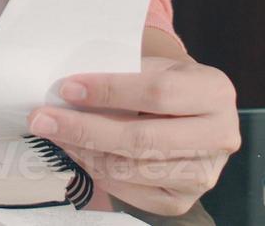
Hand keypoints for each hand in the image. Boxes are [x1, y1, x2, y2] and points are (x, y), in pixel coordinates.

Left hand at [26, 56, 238, 216]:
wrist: (189, 111)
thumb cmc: (165, 82)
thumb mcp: (153, 65)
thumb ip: (120, 73)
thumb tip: (66, 90)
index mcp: (215, 92)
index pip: (158, 92)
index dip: (110, 90)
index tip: (67, 88)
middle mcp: (220, 136)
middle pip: (144, 139)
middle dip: (86, 129)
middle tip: (44, 119)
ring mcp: (205, 174)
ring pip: (135, 169)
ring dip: (86, 152)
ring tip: (56, 136)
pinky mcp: (184, 199)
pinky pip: (134, 193)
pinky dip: (99, 174)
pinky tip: (79, 153)